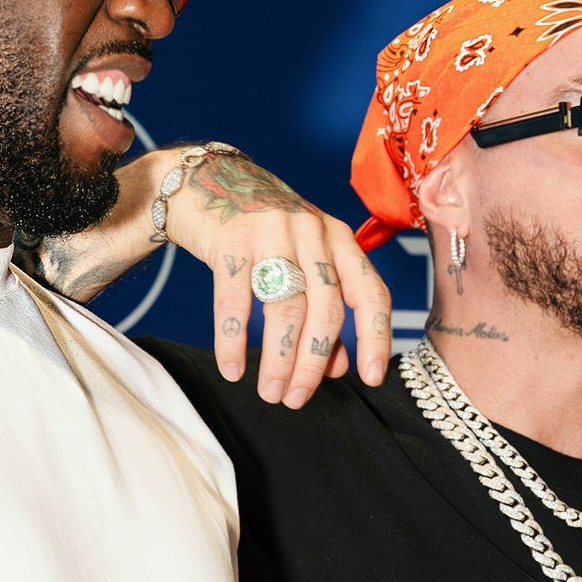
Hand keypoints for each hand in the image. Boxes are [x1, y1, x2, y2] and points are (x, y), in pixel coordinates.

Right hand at [153, 150, 392, 406]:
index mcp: (339, 239)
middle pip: (325, 309)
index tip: (371, 378)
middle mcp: (312, 232)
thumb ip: (325, 311)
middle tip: (296, 399)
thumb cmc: (261, 232)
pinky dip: (233, 340)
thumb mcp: (303, 261)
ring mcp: (272, 232)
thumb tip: (338, 368)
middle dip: (312, 363)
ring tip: (269, 392)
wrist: (205, 182)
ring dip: (278, 359)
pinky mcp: (231, 238)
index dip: (375, 337)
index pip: (370, 292)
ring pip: (284, 308)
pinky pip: (235, 300)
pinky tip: (233, 369)